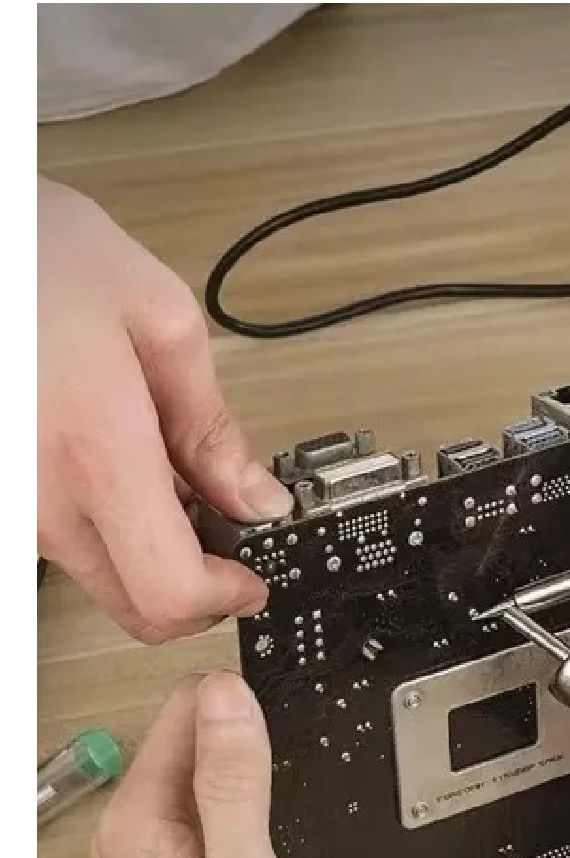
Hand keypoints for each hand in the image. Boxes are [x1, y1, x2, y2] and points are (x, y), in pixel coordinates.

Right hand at [37, 178, 292, 640]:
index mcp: (96, 450)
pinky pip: (62, 538)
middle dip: (195, 591)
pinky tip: (123, 467)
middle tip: (229, 540)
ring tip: (178, 482)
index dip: (224, 599)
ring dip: (152, 555)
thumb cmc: (31, 252)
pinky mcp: (2, 495)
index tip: (253, 579)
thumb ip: (211, 425)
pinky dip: (108, 526)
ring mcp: (12, 502)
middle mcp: (40, 495)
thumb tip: (256, 496)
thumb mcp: (156, 317)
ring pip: (99, 575)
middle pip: (133, 605)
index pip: (170, 589)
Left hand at [92, 673, 316, 857]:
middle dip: (251, 731)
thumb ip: (235, 785)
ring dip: (257, 767)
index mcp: (140, 824)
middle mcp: (139, 834)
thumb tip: (229, 694)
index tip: (289, 710)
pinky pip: (221, 810)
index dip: (242, 698)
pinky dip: (257, 803)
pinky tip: (287, 821)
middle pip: (197, 736)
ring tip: (300, 782)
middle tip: (303, 752)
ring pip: (213, 772)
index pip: (186, 709)